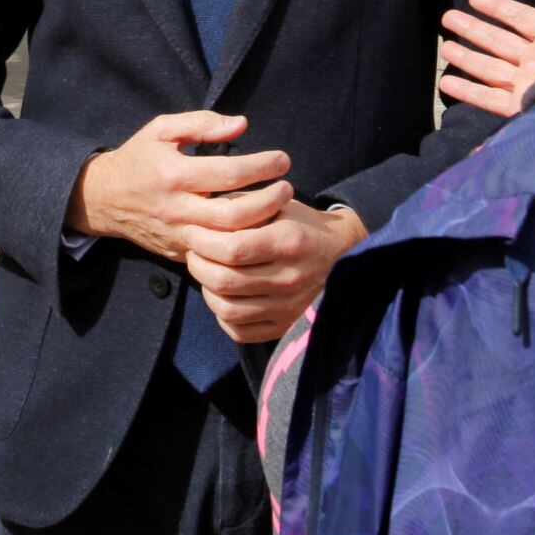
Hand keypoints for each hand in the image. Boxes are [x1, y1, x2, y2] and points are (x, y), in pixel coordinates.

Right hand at [67, 110, 292, 265]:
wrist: (103, 199)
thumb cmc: (138, 158)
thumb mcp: (161, 129)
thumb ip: (201, 122)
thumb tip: (241, 125)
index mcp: (173, 174)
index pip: (227, 173)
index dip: (261, 166)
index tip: (282, 160)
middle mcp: (176, 208)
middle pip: (233, 215)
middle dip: (269, 201)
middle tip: (288, 188)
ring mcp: (178, 235)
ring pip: (228, 241)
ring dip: (260, 226)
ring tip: (279, 207)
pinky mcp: (180, 252)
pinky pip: (217, 254)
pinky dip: (241, 243)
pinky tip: (259, 228)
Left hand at [179, 200, 365, 343]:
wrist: (343, 255)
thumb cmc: (302, 225)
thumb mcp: (278, 204)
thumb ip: (242, 206)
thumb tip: (203, 213)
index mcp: (288, 242)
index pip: (232, 248)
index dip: (202, 241)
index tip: (191, 232)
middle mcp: (290, 278)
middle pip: (225, 280)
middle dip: (197, 264)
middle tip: (193, 251)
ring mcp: (289, 307)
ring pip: (228, 309)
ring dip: (206, 289)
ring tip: (205, 272)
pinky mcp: (286, 326)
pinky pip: (240, 331)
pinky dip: (222, 315)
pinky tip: (223, 295)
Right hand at [439, 0, 534, 117]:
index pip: (524, 20)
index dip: (500, 8)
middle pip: (500, 42)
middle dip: (474, 30)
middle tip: (448, 18)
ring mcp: (529, 85)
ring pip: (490, 68)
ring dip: (467, 57)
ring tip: (444, 47)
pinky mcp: (522, 109)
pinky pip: (490, 98)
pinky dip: (469, 91)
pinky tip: (447, 84)